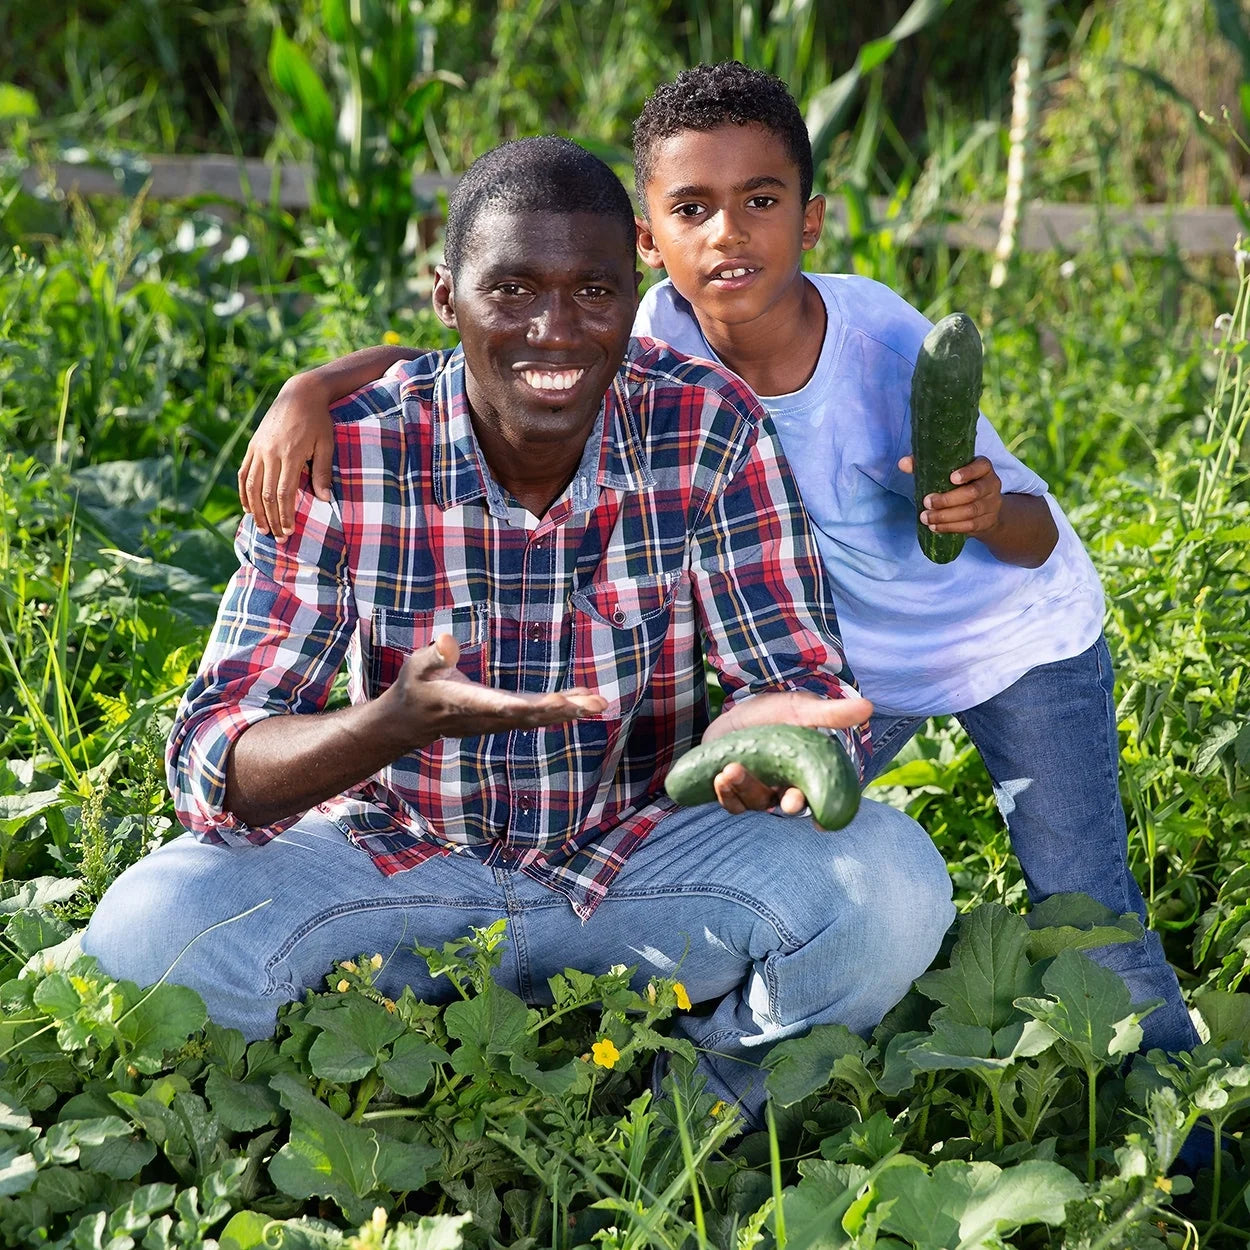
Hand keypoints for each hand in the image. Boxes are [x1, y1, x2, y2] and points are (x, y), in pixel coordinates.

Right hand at [239, 375, 335, 542]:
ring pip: (251, 486)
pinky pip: (243, 473)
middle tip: (278, 538)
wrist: (300, 394)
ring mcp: (258, 449)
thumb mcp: (326, 444)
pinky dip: (243, 492)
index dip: (285, 515)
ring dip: (255, 511)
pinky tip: (248, 508)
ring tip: (262, 528)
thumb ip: (322, 472)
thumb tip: (325, 501)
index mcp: (290, 455)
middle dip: (272, 519)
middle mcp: (270, 453)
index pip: (283, 494)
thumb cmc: (319, 420)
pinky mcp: (253, 445)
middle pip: (266, 495)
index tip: (289, 532)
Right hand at [389, 635, 607, 746]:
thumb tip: (448, 639)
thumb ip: (434, 656)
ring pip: (539, 718)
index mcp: (466, 702)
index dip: (528, 706)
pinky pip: (537, 715)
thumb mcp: (417, 667)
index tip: (555, 704)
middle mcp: (487, 716)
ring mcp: (498, 720)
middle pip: (530, 715)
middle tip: (594, 704)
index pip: (500, 706)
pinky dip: (562, 707)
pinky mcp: (505, 718)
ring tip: (599, 702)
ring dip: (570, 710)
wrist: (411, 722)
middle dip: (563, 710)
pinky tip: (585, 698)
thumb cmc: (416, 687)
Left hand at [701, 689, 870, 818]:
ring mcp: (757, 790)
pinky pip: (731, 801)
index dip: (821, 812)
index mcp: (805, 774)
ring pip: (755, 802)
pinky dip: (726, 792)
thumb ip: (831, 713)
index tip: (822, 822)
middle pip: (786, 805)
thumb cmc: (775, 713)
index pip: (818, 799)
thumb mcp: (802, 710)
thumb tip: (868, 707)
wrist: (737, 712)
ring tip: (732, 769)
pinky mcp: (732, 789)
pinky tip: (720, 776)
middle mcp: (783, 788)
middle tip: (787, 800)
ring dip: (745, 789)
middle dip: (786, 804)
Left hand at [898, 454, 1002, 536]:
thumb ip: (927, 465)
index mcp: (983, 468)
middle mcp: (991, 484)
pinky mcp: (987, 522)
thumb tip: (903, 463)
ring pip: (970, 512)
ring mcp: (992, 504)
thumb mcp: (947, 472)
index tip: (951, 478)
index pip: (981, 466)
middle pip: (973, 493)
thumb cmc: (961, 485)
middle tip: (926, 502)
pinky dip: (950, 527)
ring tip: (926, 518)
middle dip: (948, 499)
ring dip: (945, 516)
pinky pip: (969, 526)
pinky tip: (935, 527)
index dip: (968, 472)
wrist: (986, 509)